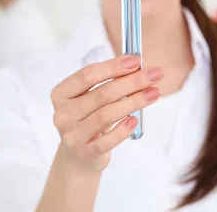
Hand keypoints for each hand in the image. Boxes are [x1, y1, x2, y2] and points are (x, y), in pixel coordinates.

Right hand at [50, 55, 162, 171]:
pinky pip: (107, 141)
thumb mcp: (95, 97)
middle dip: (132, 82)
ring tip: (154, 93)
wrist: (80, 155)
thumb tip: (139, 66)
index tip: (136, 60)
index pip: (87, 75)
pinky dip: (122, 130)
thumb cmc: (91, 117)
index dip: (113, 66)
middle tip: (154, 74)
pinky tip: (135, 120)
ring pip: (106, 115)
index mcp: (61, 93)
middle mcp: (63, 114)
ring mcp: (72, 135)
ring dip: (134, 102)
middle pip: (102, 94)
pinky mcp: (84, 153)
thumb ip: (112, 81)